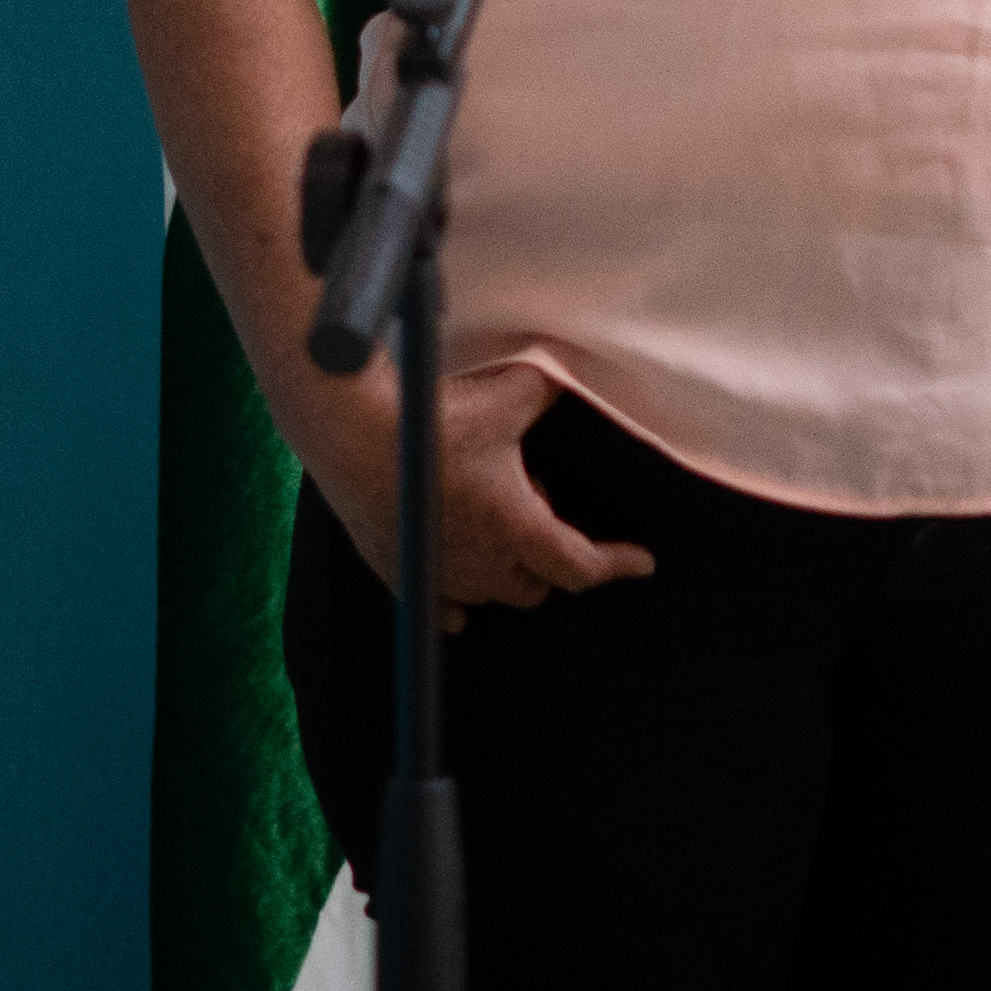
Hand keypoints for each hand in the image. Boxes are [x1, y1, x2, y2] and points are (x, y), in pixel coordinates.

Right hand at [298, 362, 654, 623]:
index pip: (580, 566)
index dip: (616, 565)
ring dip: (506, 570)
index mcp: (515, 528)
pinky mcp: (393, 565)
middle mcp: (477, 561)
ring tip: (497, 519)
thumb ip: (554, 390)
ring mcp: (433, 569)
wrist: (348, 428)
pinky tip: (461, 616)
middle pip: (534, 586)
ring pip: (488, 594)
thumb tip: (579, 374)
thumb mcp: (512, 395)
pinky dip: (455, 608)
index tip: (641, 563)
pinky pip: (435, 605)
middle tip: (540, 503)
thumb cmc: (430, 418)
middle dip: (553, 557)